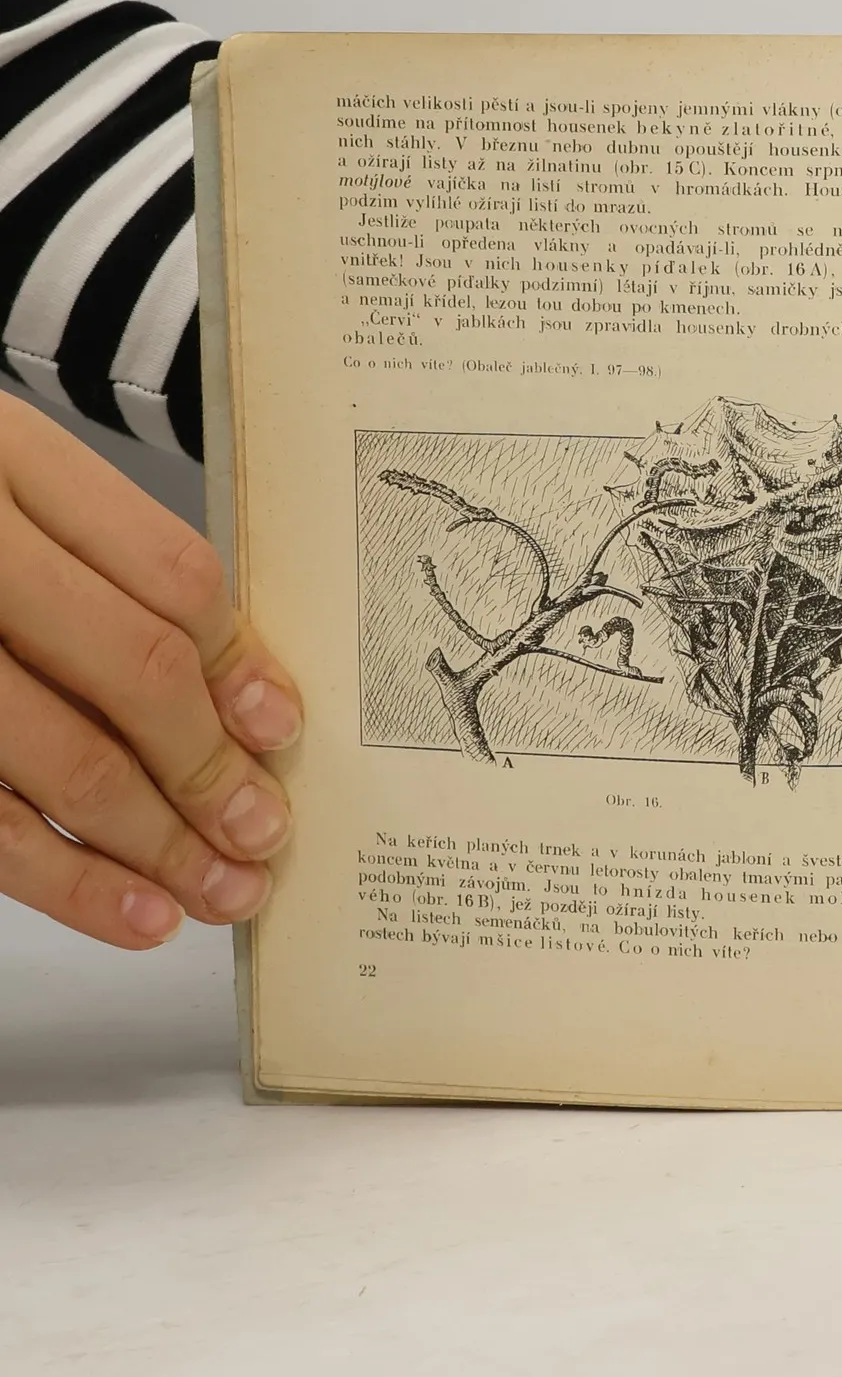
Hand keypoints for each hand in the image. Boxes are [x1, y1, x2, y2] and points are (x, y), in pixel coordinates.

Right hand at [0, 392, 300, 947]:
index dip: (237, 664)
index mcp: (15, 464)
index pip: (171, 576)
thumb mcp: (16, 490)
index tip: (279, 729)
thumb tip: (246, 699)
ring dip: (156, 845)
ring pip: (64, 762)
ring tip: (221, 893)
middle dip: (210, 769)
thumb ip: (116, 570)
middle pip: (134, 671)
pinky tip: (134, 912)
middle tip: (261, 832)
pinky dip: (68, 881)